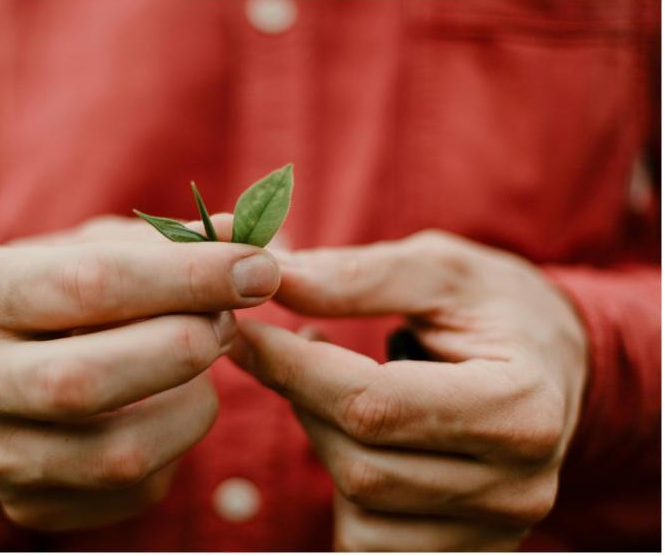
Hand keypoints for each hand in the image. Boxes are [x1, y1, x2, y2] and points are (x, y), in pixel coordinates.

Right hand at [0, 215, 279, 530]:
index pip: (92, 284)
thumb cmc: (72, 297)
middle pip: (88, 380)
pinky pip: (134, 489)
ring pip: (119, 454)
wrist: (13, 369)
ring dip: (191, 404)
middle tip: (229, 322)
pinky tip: (175, 407)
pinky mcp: (32, 503)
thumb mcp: (107, 250)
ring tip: (204, 365)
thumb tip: (256, 239)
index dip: (188, 277)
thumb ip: (175, 244)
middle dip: (184, 347)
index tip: (257, 268)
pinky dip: (179, 445)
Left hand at [230, 230, 587, 549]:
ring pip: (359, 505)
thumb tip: (270, 278)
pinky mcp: (468, 548)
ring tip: (329, 384)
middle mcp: (517, 484)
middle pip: (360, 464)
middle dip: (302, 401)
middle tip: (283, 350)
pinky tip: (352, 431)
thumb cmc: (497, 308)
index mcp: (519, 407)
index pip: (375, 404)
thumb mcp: (439, 270)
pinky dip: (343, 484)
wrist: (554, 363)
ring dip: (320, 439)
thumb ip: (358, 276)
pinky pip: (371, 538)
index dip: (293, 368)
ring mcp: (495, 527)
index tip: (243, 332)